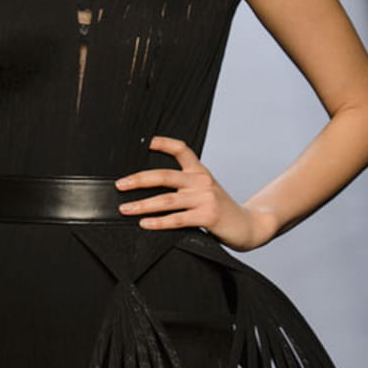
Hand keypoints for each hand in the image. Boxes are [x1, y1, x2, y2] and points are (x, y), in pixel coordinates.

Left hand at [115, 137, 276, 251]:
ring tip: (125, 209)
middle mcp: (202, 180)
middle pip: (164, 175)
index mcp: (200, 172)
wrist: (249, 226)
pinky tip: (145, 223)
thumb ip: (186, 188)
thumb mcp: (206, 192)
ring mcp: (205, 197)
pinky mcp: (207, 216)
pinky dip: (159, 222)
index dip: (163, 143)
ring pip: (167, 199)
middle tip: (119, 185)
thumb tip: (151, 191)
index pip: (182, 149)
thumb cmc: (221, 211)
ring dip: (142, 204)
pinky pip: (177, 219)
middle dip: (138, 180)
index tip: (145, 142)